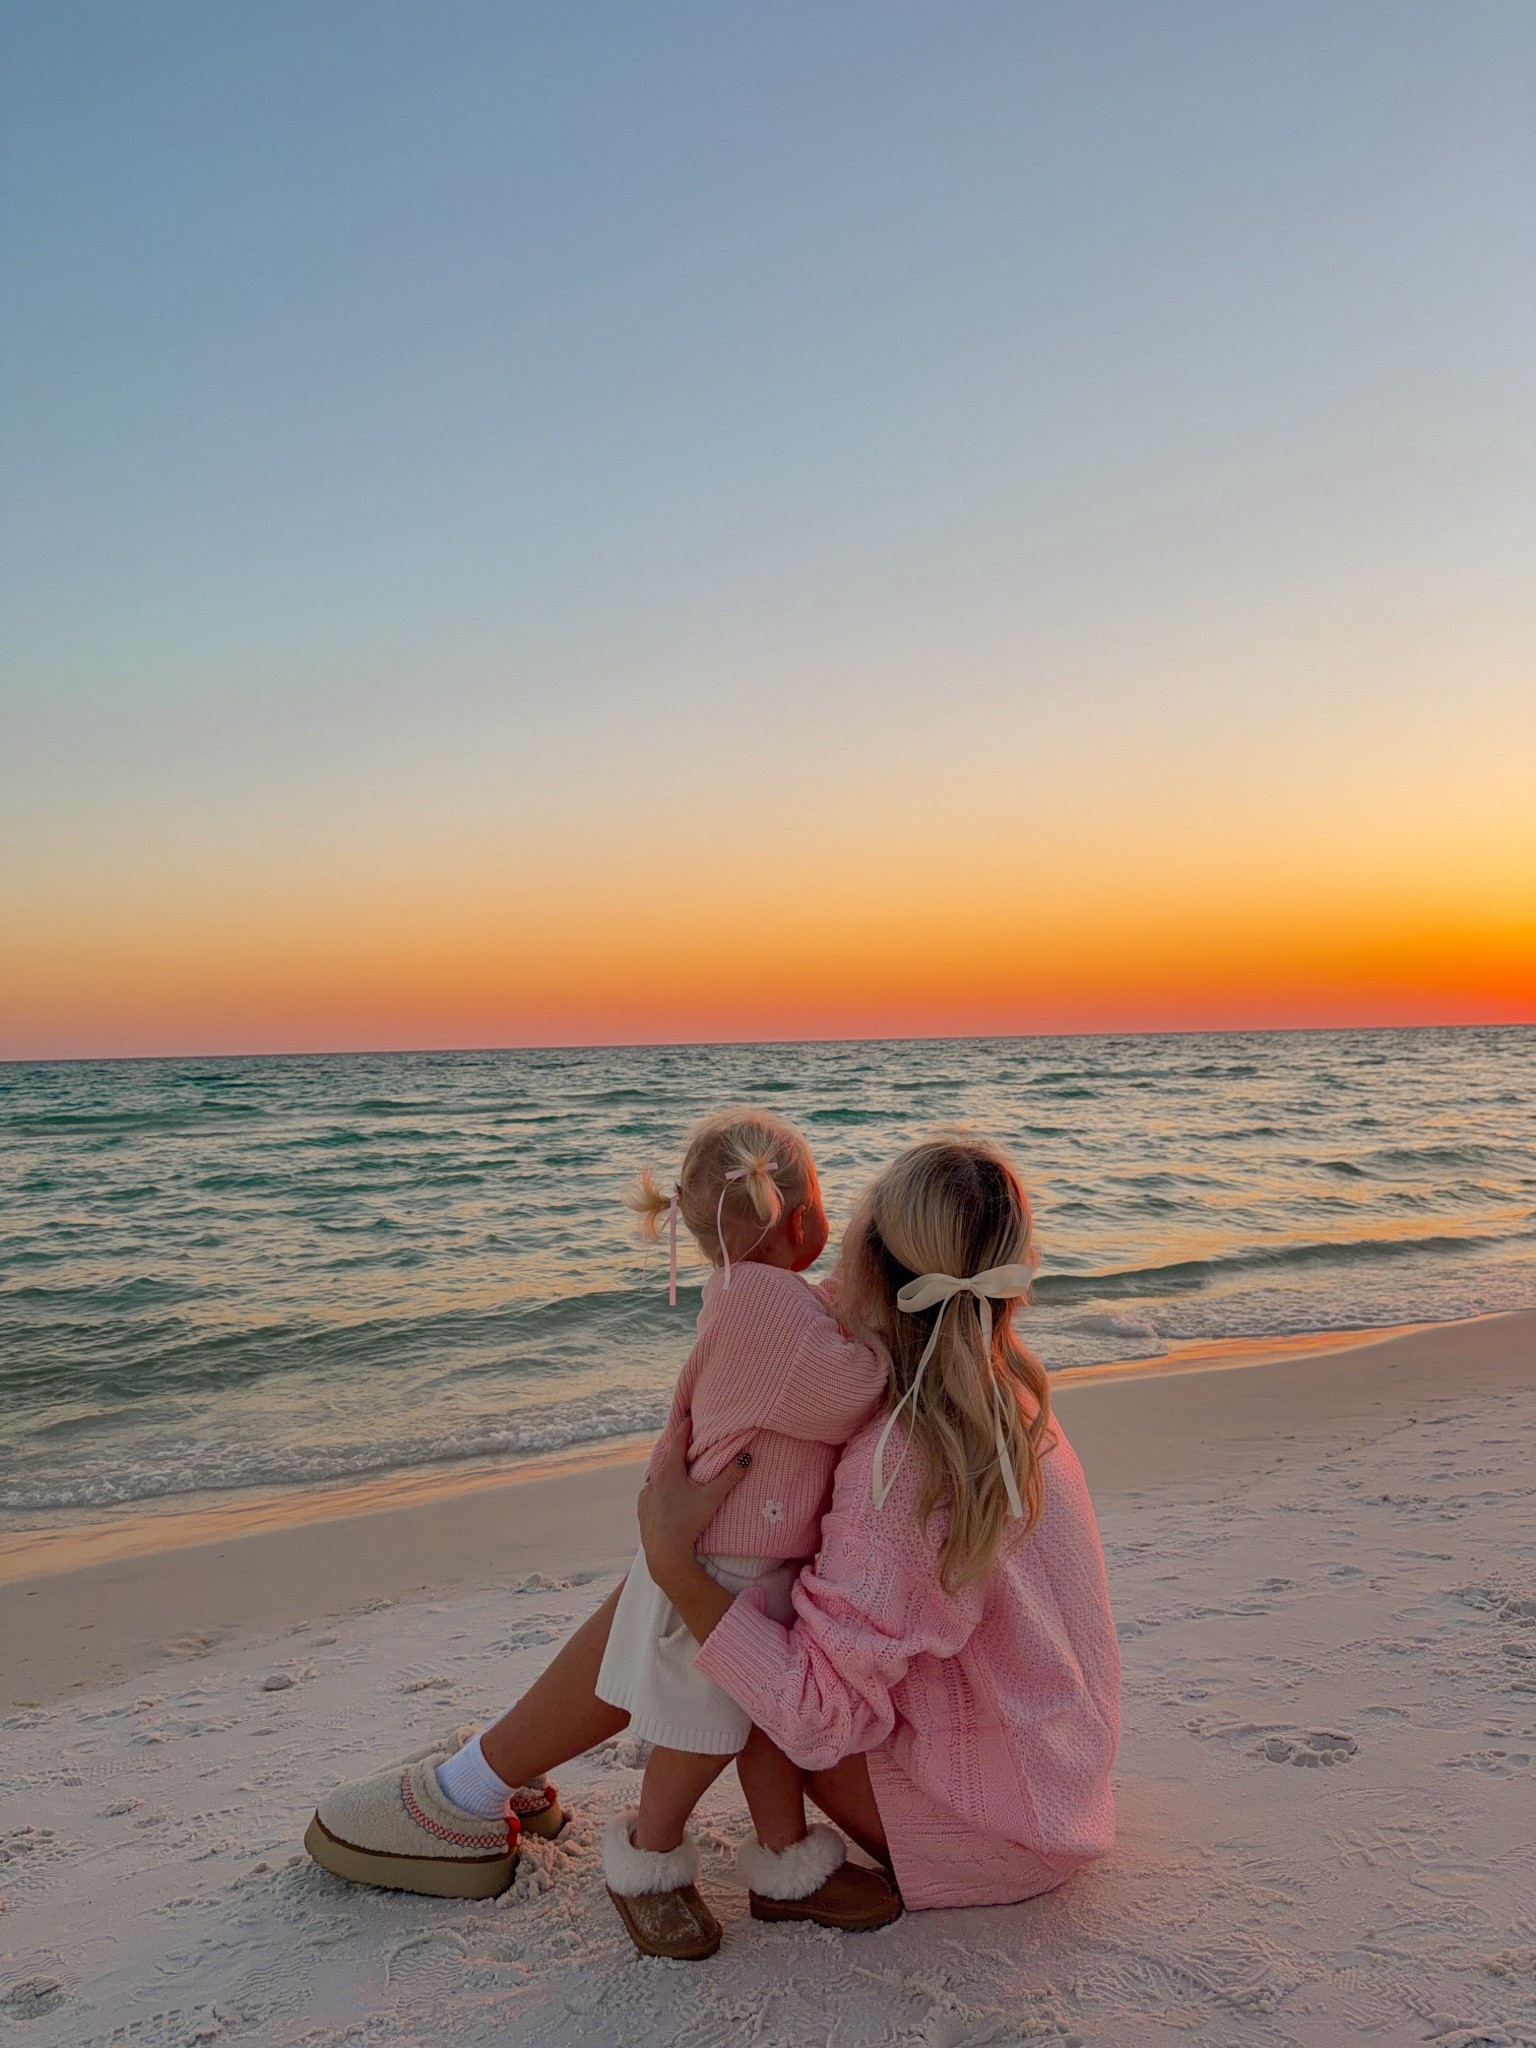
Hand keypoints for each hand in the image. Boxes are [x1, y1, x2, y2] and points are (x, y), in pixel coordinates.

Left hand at [637, 1420, 750, 1581]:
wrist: (664, 1554)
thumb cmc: (688, 1523)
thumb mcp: (712, 1498)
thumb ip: (729, 1477)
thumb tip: (747, 1457)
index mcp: (669, 1471)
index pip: (678, 1441)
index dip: (685, 1428)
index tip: (690, 1417)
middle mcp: (654, 1480)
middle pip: (666, 1457)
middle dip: (677, 1448)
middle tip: (686, 1440)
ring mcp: (646, 1495)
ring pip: (657, 1475)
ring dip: (667, 1469)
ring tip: (677, 1467)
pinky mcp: (643, 1510)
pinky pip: (651, 1492)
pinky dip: (658, 1487)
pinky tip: (663, 1493)